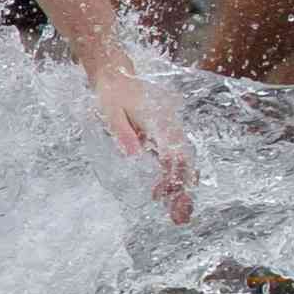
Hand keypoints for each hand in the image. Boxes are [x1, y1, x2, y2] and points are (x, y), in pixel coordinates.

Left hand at [89, 63, 194, 223]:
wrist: (115, 75)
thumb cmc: (111, 94)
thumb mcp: (110, 111)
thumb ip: (122, 132)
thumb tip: (134, 156)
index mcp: (160, 121)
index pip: (173, 153)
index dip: (172, 176)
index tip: (163, 196)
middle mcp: (170, 128)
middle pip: (184, 162)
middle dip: (184, 191)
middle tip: (181, 218)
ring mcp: (169, 132)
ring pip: (182, 164)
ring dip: (181, 189)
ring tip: (179, 216)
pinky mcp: (163, 137)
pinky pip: (173, 161)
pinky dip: (173, 179)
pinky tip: (166, 197)